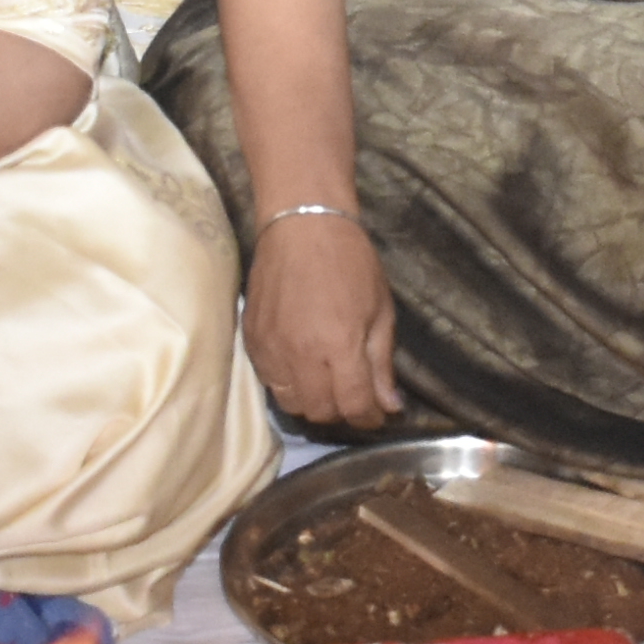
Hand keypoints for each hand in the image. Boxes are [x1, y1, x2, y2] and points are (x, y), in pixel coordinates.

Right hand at [241, 206, 400, 429]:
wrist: (302, 226)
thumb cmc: (351, 263)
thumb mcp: (380, 311)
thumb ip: (381, 363)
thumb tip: (390, 406)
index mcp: (339, 346)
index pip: (353, 406)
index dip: (369, 417)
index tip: (377, 412)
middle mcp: (302, 355)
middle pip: (320, 412)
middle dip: (342, 411)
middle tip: (353, 395)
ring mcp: (272, 349)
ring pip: (291, 403)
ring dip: (313, 401)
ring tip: (326, 383)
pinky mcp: (252, 341)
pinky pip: (269, 381)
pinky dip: (288, 383)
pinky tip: (301, 366)